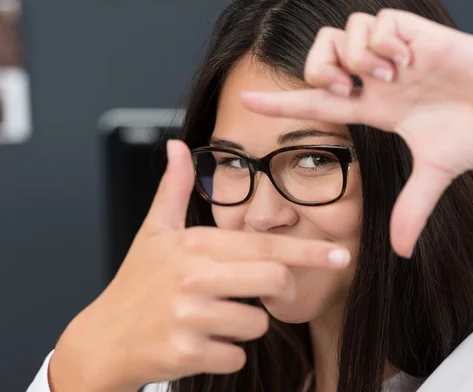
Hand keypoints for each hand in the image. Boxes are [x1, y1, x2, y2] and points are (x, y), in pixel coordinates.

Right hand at [48, 140, 349, 391]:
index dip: (308, 251)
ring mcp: (190, 316)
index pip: (265, 245)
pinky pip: (237, 355)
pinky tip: (199, 341)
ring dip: (245, 326)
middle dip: (277, 291)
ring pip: (258, 324)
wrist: (104, 339)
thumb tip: (176, 145)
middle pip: (275, 281)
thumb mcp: (153, 231)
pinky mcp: (187, 352)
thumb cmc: (136, 283)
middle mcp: (194, 276)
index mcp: (195, 244)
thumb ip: (174, 188)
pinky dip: (226, 353)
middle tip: (258, 295)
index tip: (339, 254)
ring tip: (213, 316)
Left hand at [239, 9, 472, 256]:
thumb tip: (402, 252)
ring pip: (343, 33)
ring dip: (357, 58)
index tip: (245, 102)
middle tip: (348, 89)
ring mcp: (394, 53)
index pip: (316, 100)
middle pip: (320, 54)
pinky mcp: (415, 33)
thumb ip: (412, 208)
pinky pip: (377, 22)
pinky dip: (384, 43)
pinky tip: (407, 61)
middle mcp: (377, 77)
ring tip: (389, 78)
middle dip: (320, 70)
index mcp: (375, 106)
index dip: (281, 102)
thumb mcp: (436, 174)